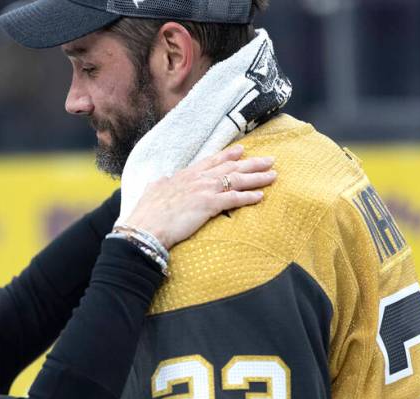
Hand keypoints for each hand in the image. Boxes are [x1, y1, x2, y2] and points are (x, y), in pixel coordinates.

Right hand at [122, 144, 275, 249]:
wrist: (146, 227)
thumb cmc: (147, 213)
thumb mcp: (153, 191)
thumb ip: (161, 184)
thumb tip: (161, 180)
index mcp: (184, 175)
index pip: (211, 161)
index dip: (228, 155)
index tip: (241, 150)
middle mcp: (197, 179)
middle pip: (230, 167)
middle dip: (251, 163)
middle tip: (269, 160)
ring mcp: (204, 190)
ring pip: (236, 180)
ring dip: (257, 177)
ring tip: (273, 175)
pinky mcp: (209, 205)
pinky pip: (234, 199)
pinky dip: (248, 197)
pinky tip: (261, 196)